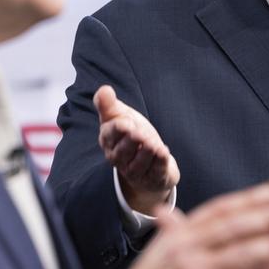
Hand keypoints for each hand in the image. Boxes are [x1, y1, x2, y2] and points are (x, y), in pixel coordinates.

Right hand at [94, 85, 179, 214]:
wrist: (148, 160)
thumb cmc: (131, 134)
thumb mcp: (120, 116)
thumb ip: (109, 104)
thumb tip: (104, 89)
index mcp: (108, 140)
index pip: (110, 134)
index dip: (118, 129)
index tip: (127, 122)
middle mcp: (118, 158)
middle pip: (123, 151)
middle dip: (133, 141)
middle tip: (141, 134)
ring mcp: (134, 170)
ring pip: (139, 163)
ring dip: (147, 152)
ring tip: (154, 144)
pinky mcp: (152, 178)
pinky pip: (155, 171)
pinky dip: (159, 162)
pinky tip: (163, 152)